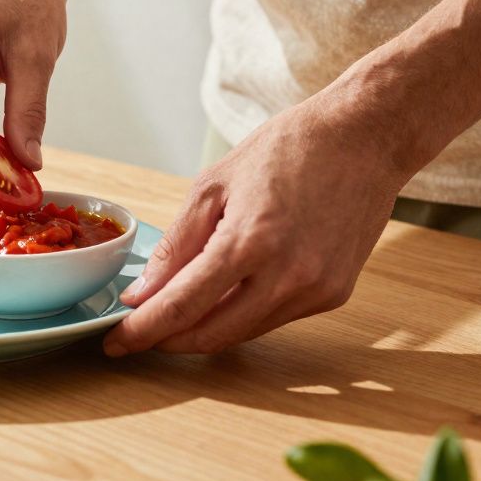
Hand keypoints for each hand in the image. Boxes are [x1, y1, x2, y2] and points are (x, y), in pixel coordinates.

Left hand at [104, 96, 408, 354]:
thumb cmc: (288, 149)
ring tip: (173, 314)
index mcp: (249, 242)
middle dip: (167, 340)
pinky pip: (272, 319)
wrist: (364, 138)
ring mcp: (315, 290)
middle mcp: (286, 276)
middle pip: (210, 334)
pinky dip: (240, 314)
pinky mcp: (333, 295)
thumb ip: (175, 245)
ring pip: (242, 332)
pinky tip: (223, 295)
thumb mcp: (213, 185)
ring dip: (203, 330)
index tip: (116, 341)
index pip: (181, 307)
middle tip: (137, 333)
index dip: (142, 331)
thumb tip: (143, 293)